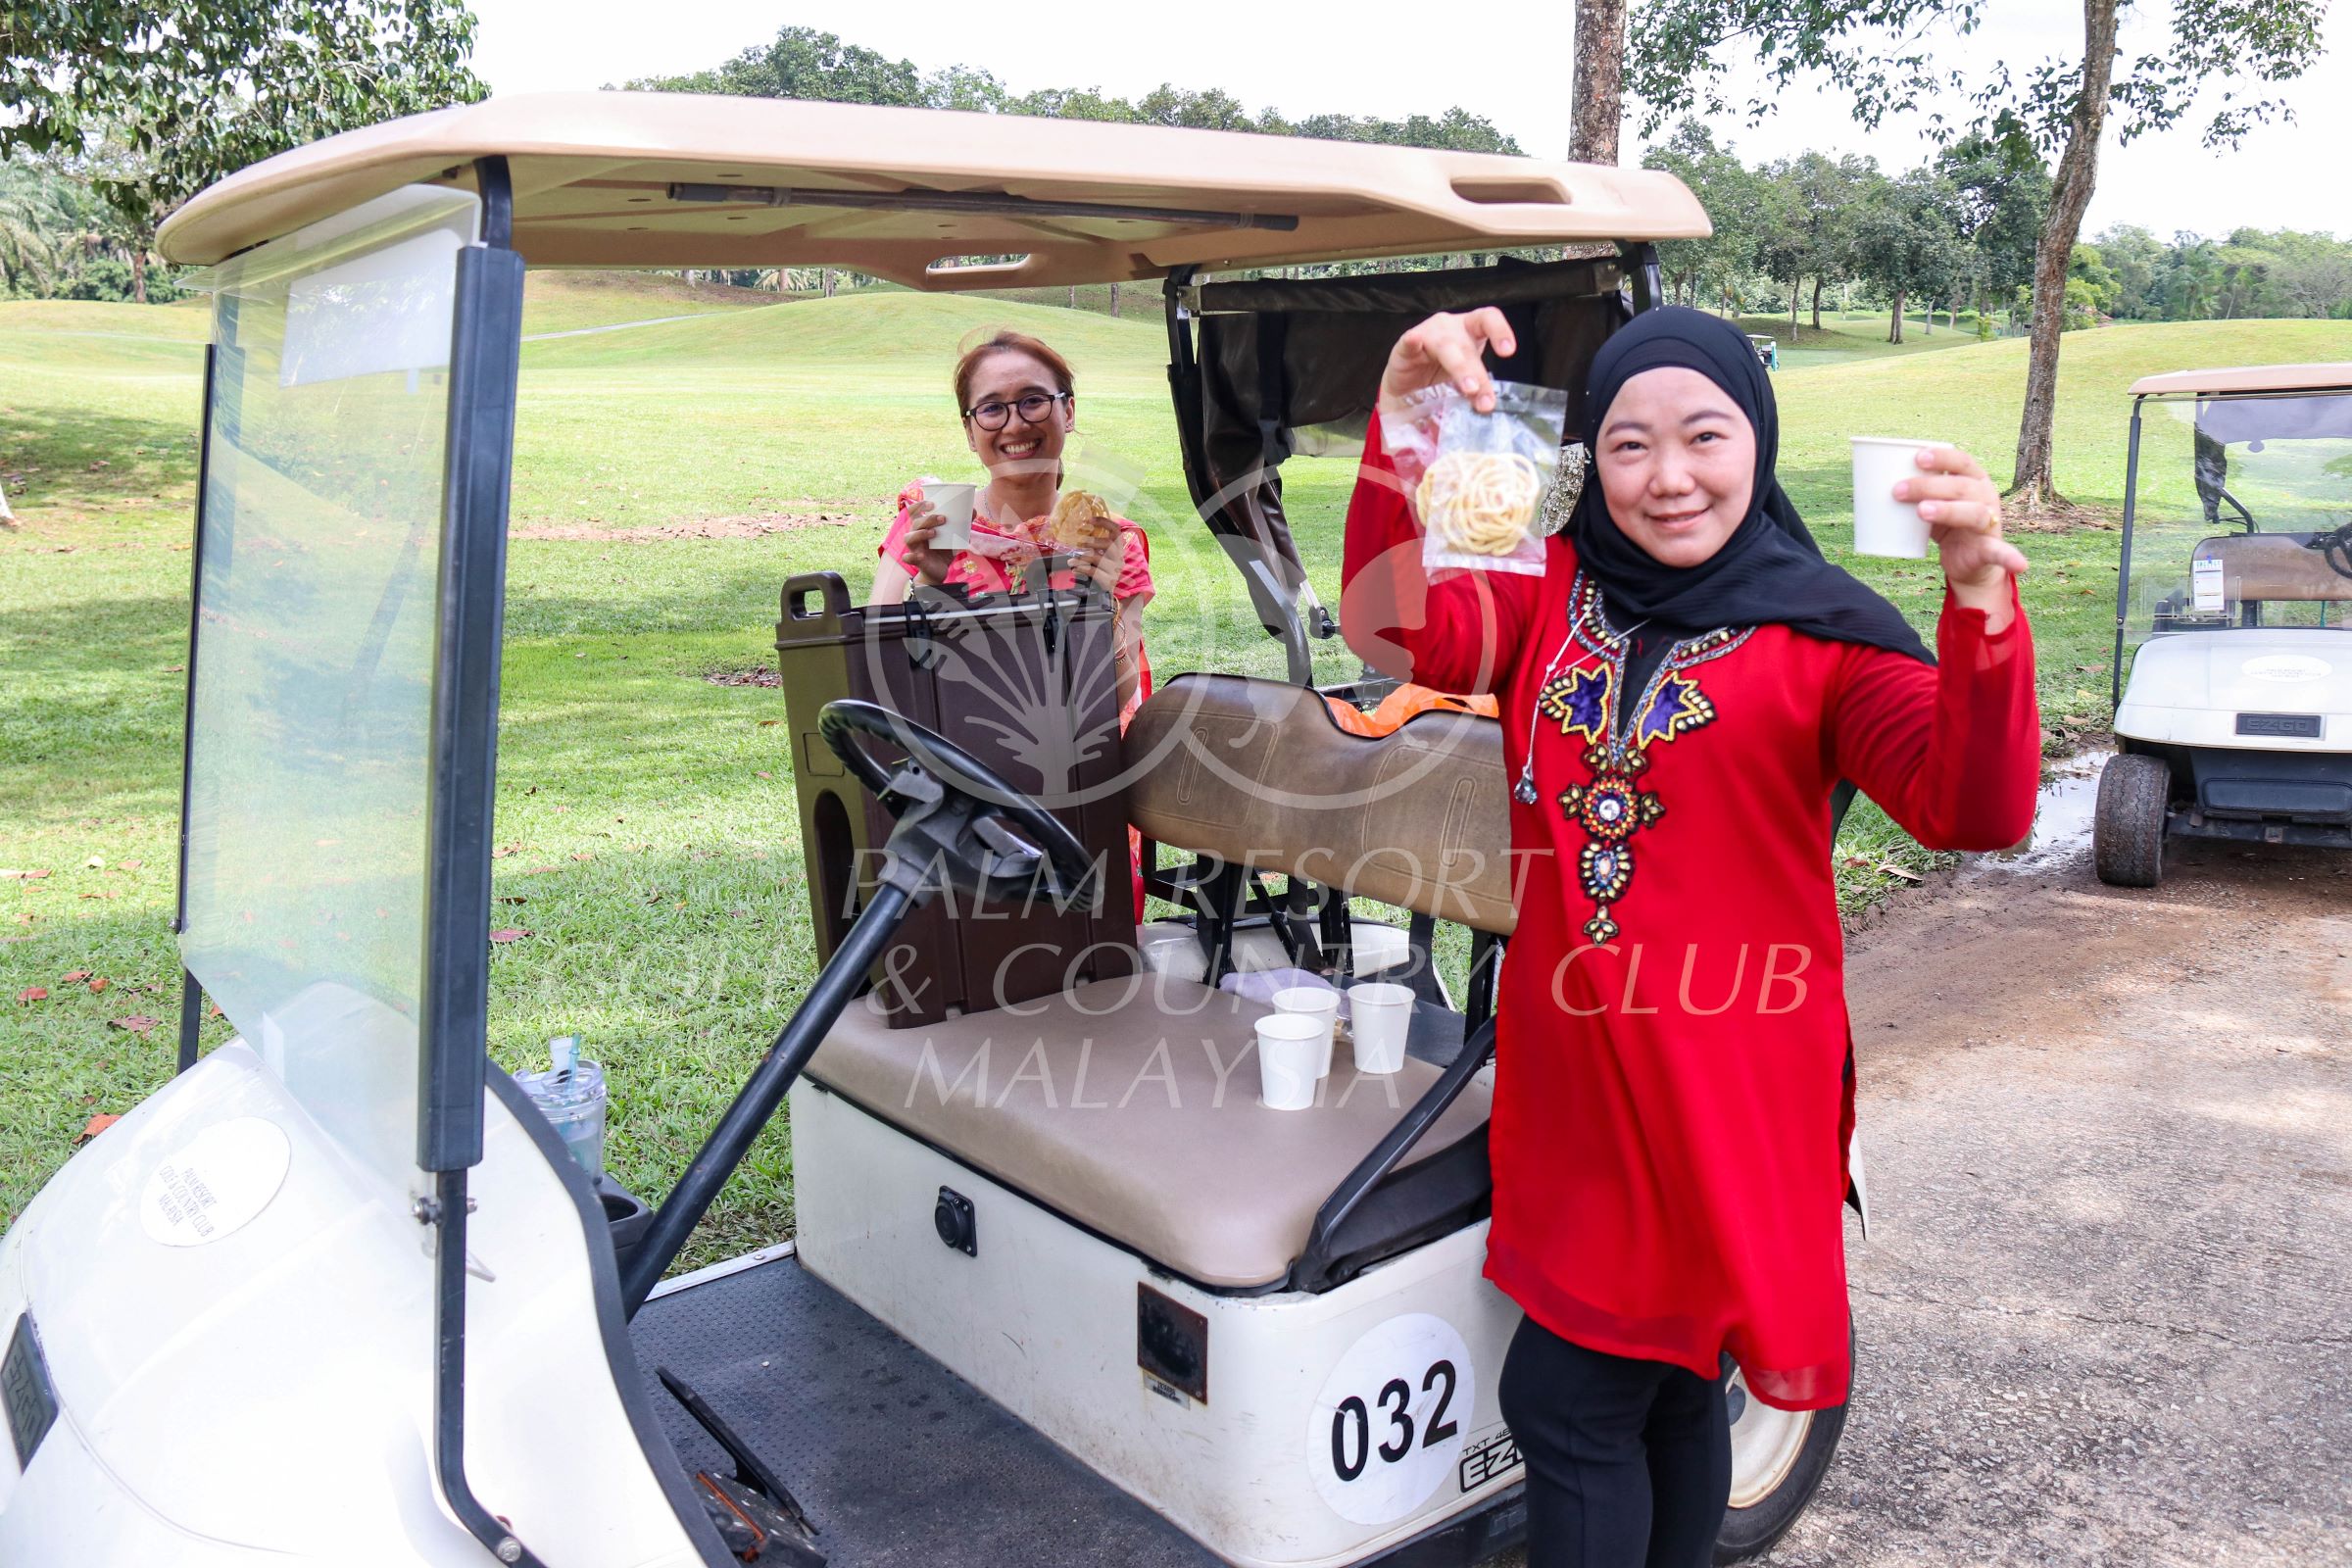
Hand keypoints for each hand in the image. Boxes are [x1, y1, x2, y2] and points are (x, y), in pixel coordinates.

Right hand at [897, 495, 955, 586]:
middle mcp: (915, 535)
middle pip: (915, 523)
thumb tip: (974, 511)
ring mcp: (914, 548)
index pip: (914, 511)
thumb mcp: (954, 537)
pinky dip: (912, 556)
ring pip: (909, 538)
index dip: (920, 505)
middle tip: (943, 519)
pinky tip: (921, 555)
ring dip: (920, 533)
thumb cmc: (944, 549)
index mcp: (922, 526)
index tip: (932, 503)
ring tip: (934, 533)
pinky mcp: (915, 561)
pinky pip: (908, 558)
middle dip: (928, 519)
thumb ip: (962, 524)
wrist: (939, 570)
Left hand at [1073, 525, 1127, 594]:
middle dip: (1092, 541)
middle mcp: (1119, 557)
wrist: (1106, 596)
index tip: (1089, 520)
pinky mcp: (1109, 580)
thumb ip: (1094, 546)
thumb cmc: (1101, 573)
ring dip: (1081, 558)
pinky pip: (1093, 571)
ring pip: (1098, 558)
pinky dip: (1081, 569)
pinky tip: (1074, 569)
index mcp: (1118, 548)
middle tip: (1079, 543)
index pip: (1116, 530)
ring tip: (1071, 561)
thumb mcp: (1101, 557)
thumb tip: (1078, 532)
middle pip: (1109, 544)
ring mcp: (1115, 569)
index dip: (1104, 522)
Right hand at [1378, 308, 1517, 415]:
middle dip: (1477, 372)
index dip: (1500, 331)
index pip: (1488, 319)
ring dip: (1459, 367)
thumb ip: (1477, 390)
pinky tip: (1414, 341)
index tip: (1508, 351)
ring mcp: (1427, 333)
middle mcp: (1451, 326)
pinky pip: (1410, 341)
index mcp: (1470, 329)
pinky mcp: (1405, 345)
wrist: (1408, 387)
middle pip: (1467, 344)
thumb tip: (1487, 404)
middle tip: (1484, 397)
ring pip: (1446, 346)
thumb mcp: (1464, 381)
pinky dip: (1413, 341)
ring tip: (1469, 388)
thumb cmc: (1439, 375)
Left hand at [1897, 446, 2027, 619]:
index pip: (1960, 461)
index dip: (1941, 457)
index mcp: (1973, 480)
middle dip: (1928, 486)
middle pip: (1960, 486)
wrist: (1970, 564)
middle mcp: (1985, 497)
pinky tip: (2020, 564)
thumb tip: (1867, 475)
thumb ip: (1911, 492)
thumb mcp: (1931, 505)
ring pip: (1973, 513)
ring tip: (1921, 512)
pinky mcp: (1990, 549)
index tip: (1916, 456)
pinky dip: (2011, 558)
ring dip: (1948, 510)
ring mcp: (1990, 523)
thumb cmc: (1946, 525)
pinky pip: (2001, 553)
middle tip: (1897, 490)